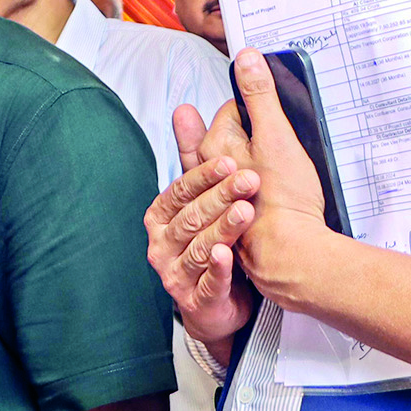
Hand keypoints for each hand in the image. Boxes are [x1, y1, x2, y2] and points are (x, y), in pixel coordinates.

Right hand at [144, 98, 258, 347]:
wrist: (220, 301)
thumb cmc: (210, 240)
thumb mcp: (199, 195)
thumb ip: (192, 153)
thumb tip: (185, 109)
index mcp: (161, 216)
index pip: (178, 192)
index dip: (202, 177)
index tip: (228, 161)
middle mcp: (163, 244)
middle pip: (189, 218)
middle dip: (218, 198)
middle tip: (249, 180)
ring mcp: (177, 273)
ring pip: (199, 247)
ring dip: (222, 228)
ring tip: (246, 211)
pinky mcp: (197, 300)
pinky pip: (208, 283)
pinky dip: (218, 269)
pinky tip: (228, 254)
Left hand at [224, 49, 337, 304]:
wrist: (287, 253)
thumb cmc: (283, 196)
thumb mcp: (276, 136)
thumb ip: (260, 96)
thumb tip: (245, 55)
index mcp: (212, 147)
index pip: (231, 110)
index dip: (256, 109)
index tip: (274, 117)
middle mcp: (206, 172)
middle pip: (228, 137)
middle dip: (253, 132)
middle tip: (276, 146)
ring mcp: (217, 197)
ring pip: (231, 166)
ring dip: (250, 162)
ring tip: (273, 172)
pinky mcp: (230, 218)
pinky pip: (236, 196)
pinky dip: (250, 192)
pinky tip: (267, 196)